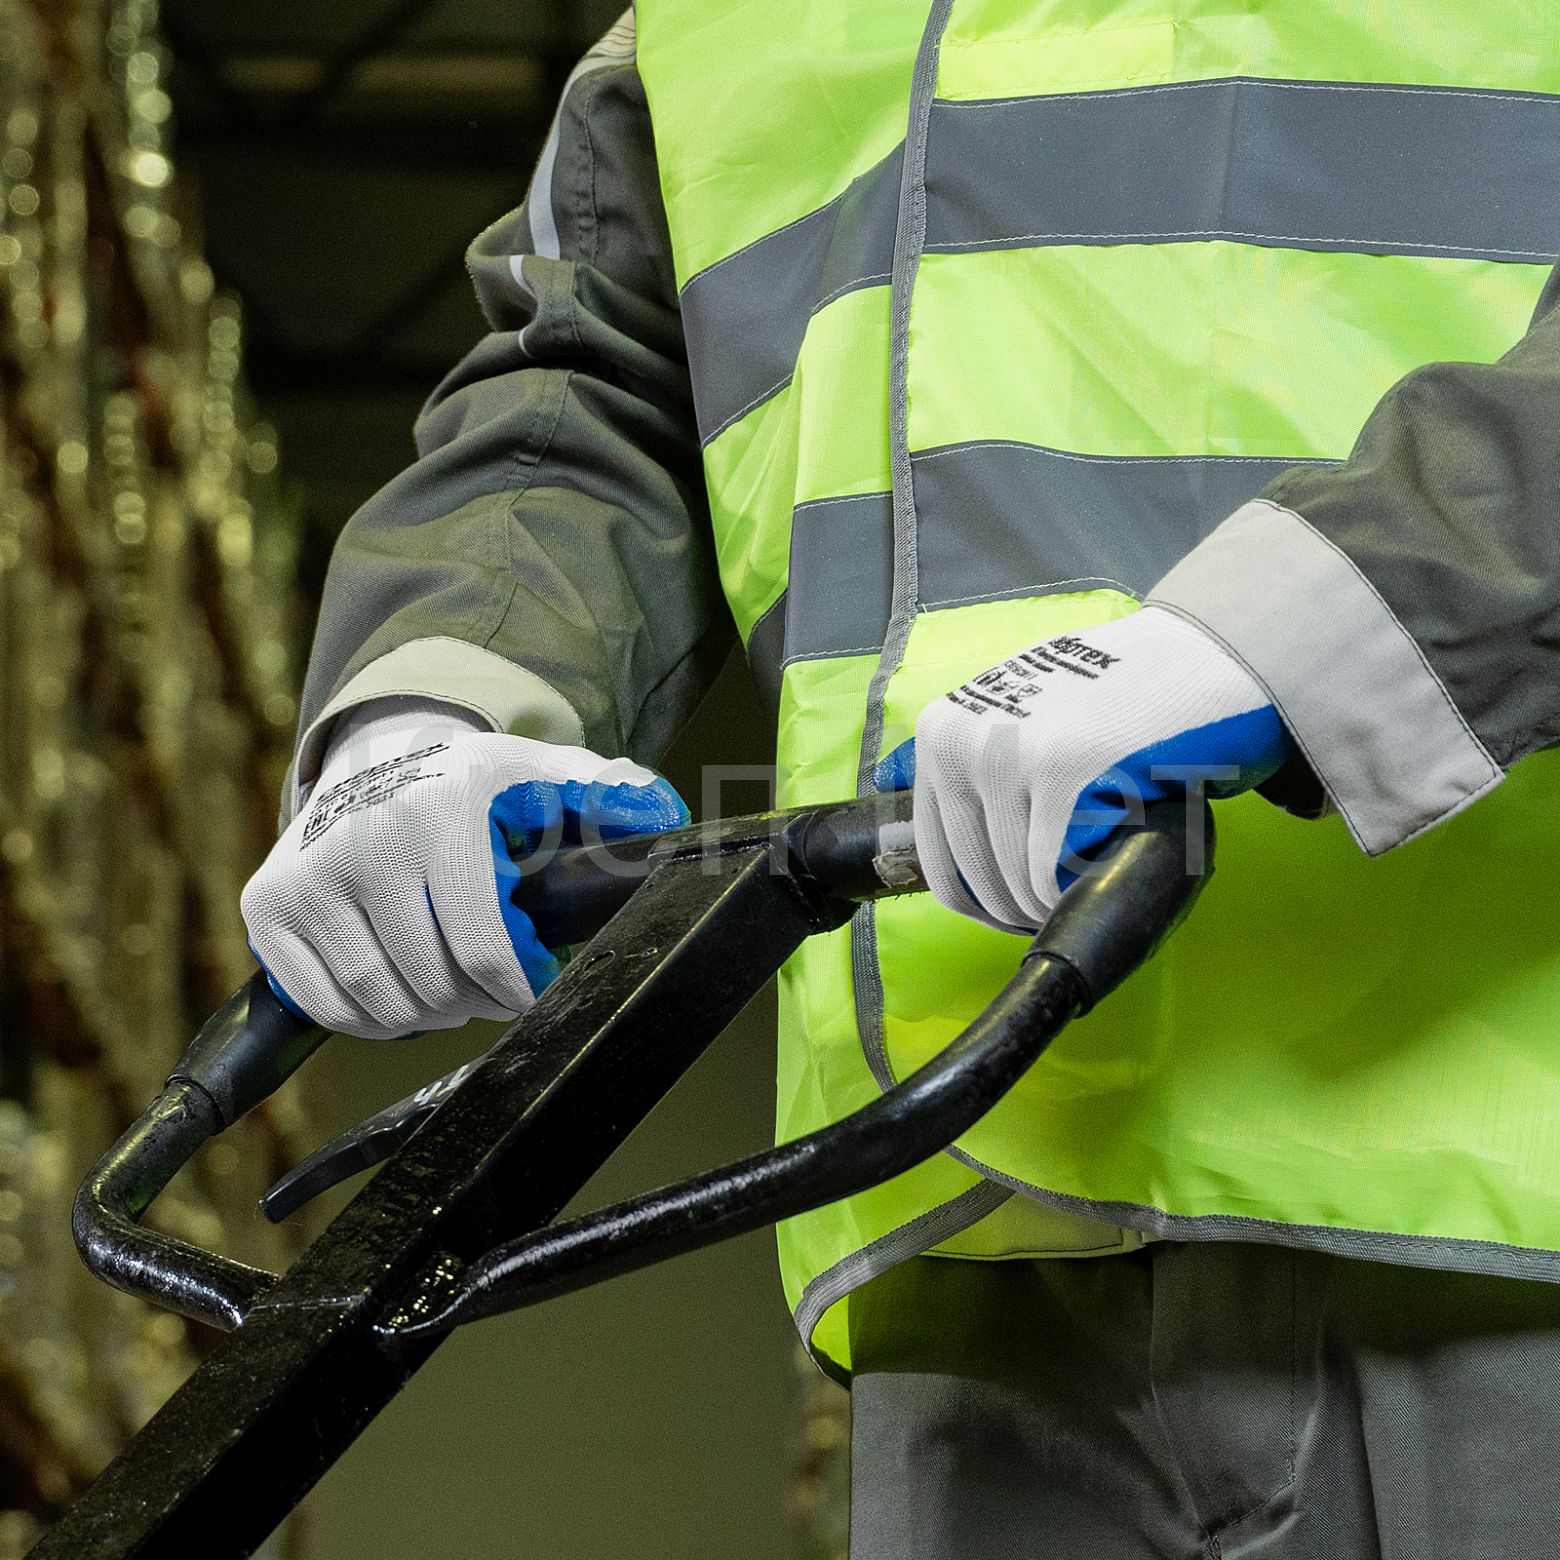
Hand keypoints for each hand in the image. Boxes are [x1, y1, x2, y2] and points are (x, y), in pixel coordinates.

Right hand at [242, 711, 686, 1037]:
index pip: (485, 946)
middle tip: (489, 986)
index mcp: (441, 810)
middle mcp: (365, 840)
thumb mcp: (544, 775)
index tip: (530, 986)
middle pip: (433, 984)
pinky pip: (326, 1007)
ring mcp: (307, 875)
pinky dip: (369, 1019)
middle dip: (474, 1000)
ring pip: (381, 1004)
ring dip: (426, 1014)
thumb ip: (608, 795)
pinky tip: (399, 991)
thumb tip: (661, 818)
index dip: (517, 987)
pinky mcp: (267, 906)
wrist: (375, 759)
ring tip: (450, 987)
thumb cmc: (473, 786)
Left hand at [876, 607, 1292, 931]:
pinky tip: (1109, 853)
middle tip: (1075, 889)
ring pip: (1014, 886)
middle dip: (1024, 908)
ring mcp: (1006, 755)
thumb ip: (967, 759)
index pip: (939, 858)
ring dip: (1057, 900)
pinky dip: (1079, 888)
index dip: (984, 899)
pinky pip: (1049, 877)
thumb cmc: (1115, 699)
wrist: (1202, 657)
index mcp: (940, 731)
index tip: (1025, 905)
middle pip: (977, 881)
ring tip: (1097, 861)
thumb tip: (909, 810)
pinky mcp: (1059, 773)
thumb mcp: (1015, 712)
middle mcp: (959, 741)